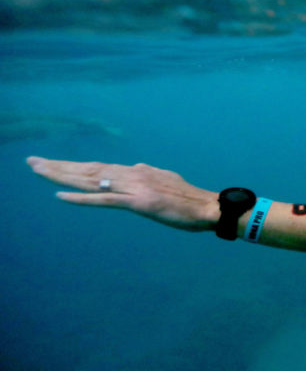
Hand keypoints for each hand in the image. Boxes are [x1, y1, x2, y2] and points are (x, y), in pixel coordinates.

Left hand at [27, 156, 219, 231]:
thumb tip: (136, 168)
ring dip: (62, 176)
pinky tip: (61, 196)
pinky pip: (104, 201)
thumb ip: (148, 175)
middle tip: (32, 162)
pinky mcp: (139, 203)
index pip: (99, 167)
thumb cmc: (191, 199)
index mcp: (138, 171)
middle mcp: (132, 174)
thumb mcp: (166, 180)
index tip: (52, 164)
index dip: (74, 165)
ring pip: (91, 180)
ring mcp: (134, 188)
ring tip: (39, 170)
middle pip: (88, 170)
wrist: (209, 207)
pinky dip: (81, 198)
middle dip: (59, 166)